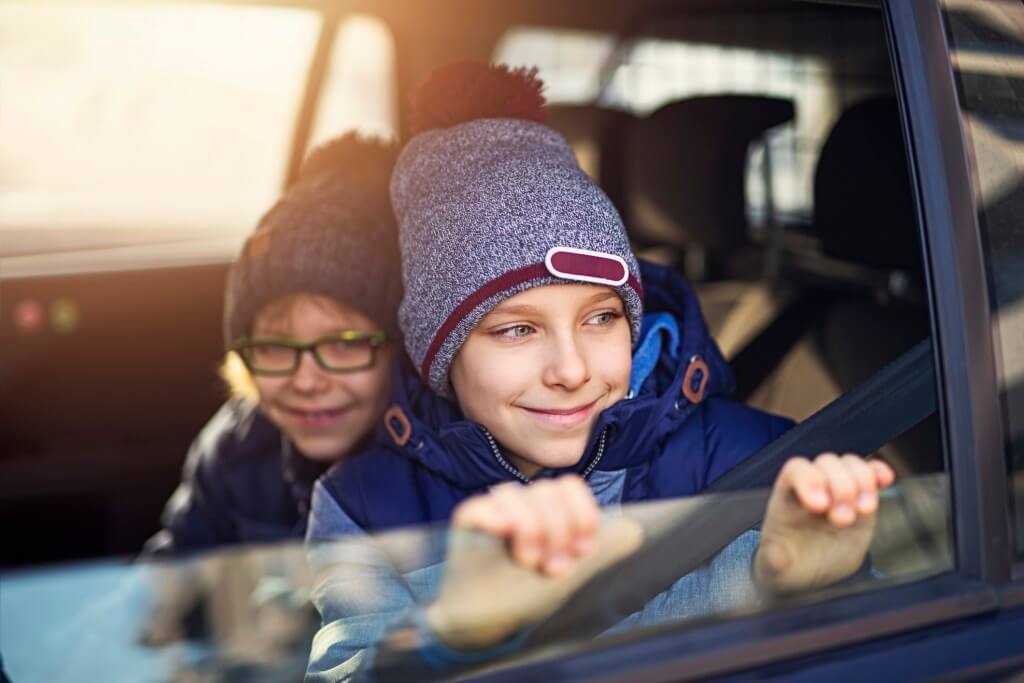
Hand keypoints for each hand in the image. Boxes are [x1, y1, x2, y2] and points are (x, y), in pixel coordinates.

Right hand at [427, 475, 642, 649]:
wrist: (489, 621)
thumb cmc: (528, 592)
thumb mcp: (575, 572)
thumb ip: (605, 549)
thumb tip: (635, 529)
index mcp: (547, 509)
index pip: (569, 487)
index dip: (582, 515)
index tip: (582, 550)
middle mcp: (521, 503)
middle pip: (547, 492)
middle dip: (558, 532)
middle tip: (553, 566)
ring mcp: (493, 509)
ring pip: (516, 496)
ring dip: (531, 531)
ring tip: (529, 562)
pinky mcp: (467, 520)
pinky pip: (481, 507)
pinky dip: (497, 519)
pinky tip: (505, 537)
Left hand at [754, 453, 894, 593]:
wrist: (809, 572)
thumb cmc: (787, 563)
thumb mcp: (776, 565)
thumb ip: (773, 560)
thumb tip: (773, 557)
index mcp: (787, 498)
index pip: (796, 470)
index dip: (809, 480)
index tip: (819, 506)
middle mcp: (813, 488)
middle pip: (827, 463)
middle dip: (840, 487)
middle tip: (842, 519)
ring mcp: (837, 491)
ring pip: (850, 465)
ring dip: (862, 482)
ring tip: (862, 510)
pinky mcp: (859, 500)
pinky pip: (870, 474)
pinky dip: (878, 473)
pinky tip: (884, 480)